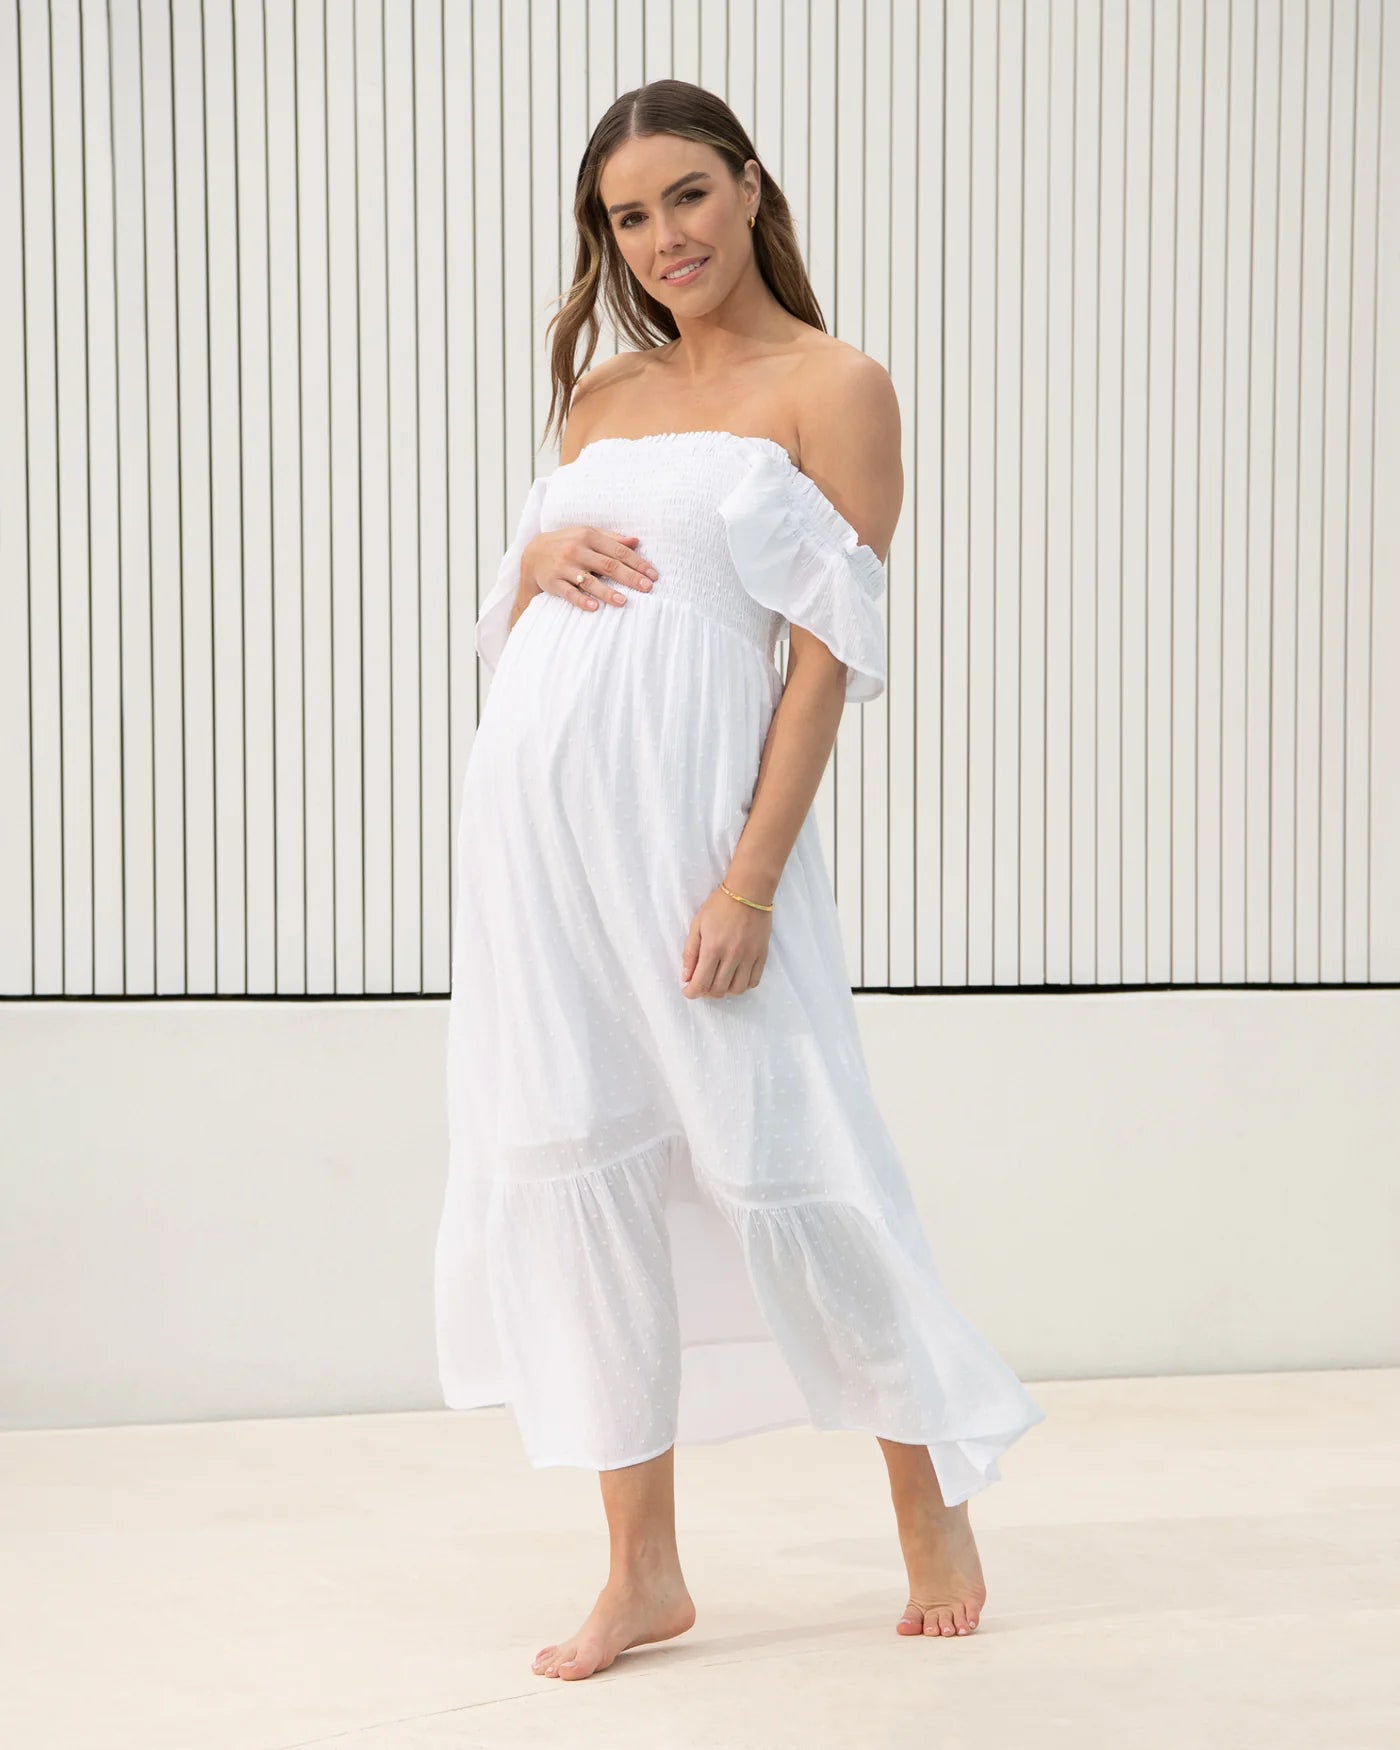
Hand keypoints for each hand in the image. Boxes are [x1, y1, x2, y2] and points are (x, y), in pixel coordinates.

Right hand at [523, 526, 658, 609]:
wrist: (533, 554)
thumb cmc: (567, 544)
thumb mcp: (587, 534)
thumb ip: (611, 539)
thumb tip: (636, 541)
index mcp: (589, 536)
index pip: (618, 551)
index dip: (637, 563)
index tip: (653, 575)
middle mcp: (577, 550)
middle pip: (608, 565)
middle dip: (629, 577)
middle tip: (647, 588)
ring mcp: (564, 567)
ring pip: (589, 581)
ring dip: (607, 592)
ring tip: (623, 601)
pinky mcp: (553, 582)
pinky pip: (569, 593)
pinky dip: (581, 600)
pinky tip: (594, 608)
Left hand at [680, 885, 771, 998]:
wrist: (749, 892)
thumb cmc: (719, 906)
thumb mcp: (697, 925)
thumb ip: (690, 953)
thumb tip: (686, 977)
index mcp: (712, 948)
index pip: (701, 983)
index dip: (692, 992)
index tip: (688, 990)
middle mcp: (732, 956)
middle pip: (718, 990)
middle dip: (706, 991)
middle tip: (702, 982)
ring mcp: (749, 957)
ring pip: (737, 990)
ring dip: (725, 990)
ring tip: (719, 980)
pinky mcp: (761, 955)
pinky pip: (753, 981)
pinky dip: (742, 985)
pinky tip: (735, 977)